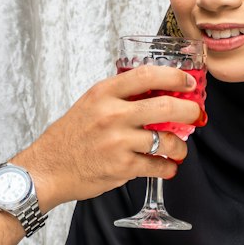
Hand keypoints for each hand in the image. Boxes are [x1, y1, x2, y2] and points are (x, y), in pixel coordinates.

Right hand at [16, 64, 199, 210]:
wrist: (47, 169)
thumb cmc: (69, 137)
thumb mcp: (89, 104)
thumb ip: (118, 97)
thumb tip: (155, 92)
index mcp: (104, 94)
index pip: (147, 75)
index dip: (174, 76)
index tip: (188, 82)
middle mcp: (113, 115)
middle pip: (166, 106)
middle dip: (190, 110)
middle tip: (196, 114)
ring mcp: (119, 142)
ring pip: (167, 141)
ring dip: (180, 146)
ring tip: (178, 148)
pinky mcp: (122, 167)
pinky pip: (158, 165)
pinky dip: (168, 167)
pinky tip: (167, 166)